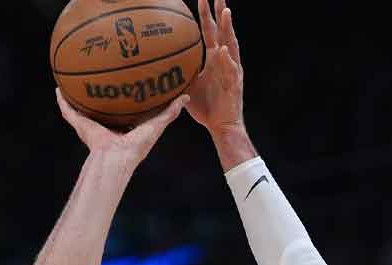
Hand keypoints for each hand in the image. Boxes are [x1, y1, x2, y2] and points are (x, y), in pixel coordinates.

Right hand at [56, 90, 187, 166]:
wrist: (116, 157)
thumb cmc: (137, 145)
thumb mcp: (156, 124)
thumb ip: (169, 112)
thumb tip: (185, 96)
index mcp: (122, 128)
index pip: (122, 110)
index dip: (123, 97)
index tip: (124, 83)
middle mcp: (105, 126)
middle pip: (101, 108)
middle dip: (99, 94)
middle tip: (99, 76)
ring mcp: (91, 126)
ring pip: (82, 108)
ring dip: (78, 96)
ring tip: (73, 79)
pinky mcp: (80, 125)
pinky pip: (68, 111)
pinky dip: (62, 101)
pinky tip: (58, 89)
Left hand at [185, 0, 242, 135]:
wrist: (220, 126)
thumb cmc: (205, 107)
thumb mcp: (186, 85)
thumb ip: (177, 72)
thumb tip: (156, 65)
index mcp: (213, 58)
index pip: (210, 30)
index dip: (206, 14)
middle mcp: (224, 60)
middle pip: (223, 31)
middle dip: (221, 12)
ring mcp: (231, 70)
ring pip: (231, 45)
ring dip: (228, 28)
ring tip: (225, 12)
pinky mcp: (235, 84)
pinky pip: (231, 70)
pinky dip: (228, 60)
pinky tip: (224, 51)